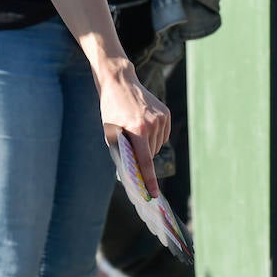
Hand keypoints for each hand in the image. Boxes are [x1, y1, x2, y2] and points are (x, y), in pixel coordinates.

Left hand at [98, 67, 169, 196]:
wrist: (120, 83)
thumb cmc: (111, 109)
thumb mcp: (111, 132)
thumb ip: (122, 152)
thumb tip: (132, 172)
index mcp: (137, 130)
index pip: (145, 162)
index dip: (150, 180)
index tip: (153, 194)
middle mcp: (152, 124)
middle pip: (151, 154)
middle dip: (141, 154)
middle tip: (129, 142)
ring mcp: (161, 118)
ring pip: (158, 145)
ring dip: (148, 144)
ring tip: (135, 128)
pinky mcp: (165, 113)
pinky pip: (163, 134)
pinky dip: (154, 135)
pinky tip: (144, 124)